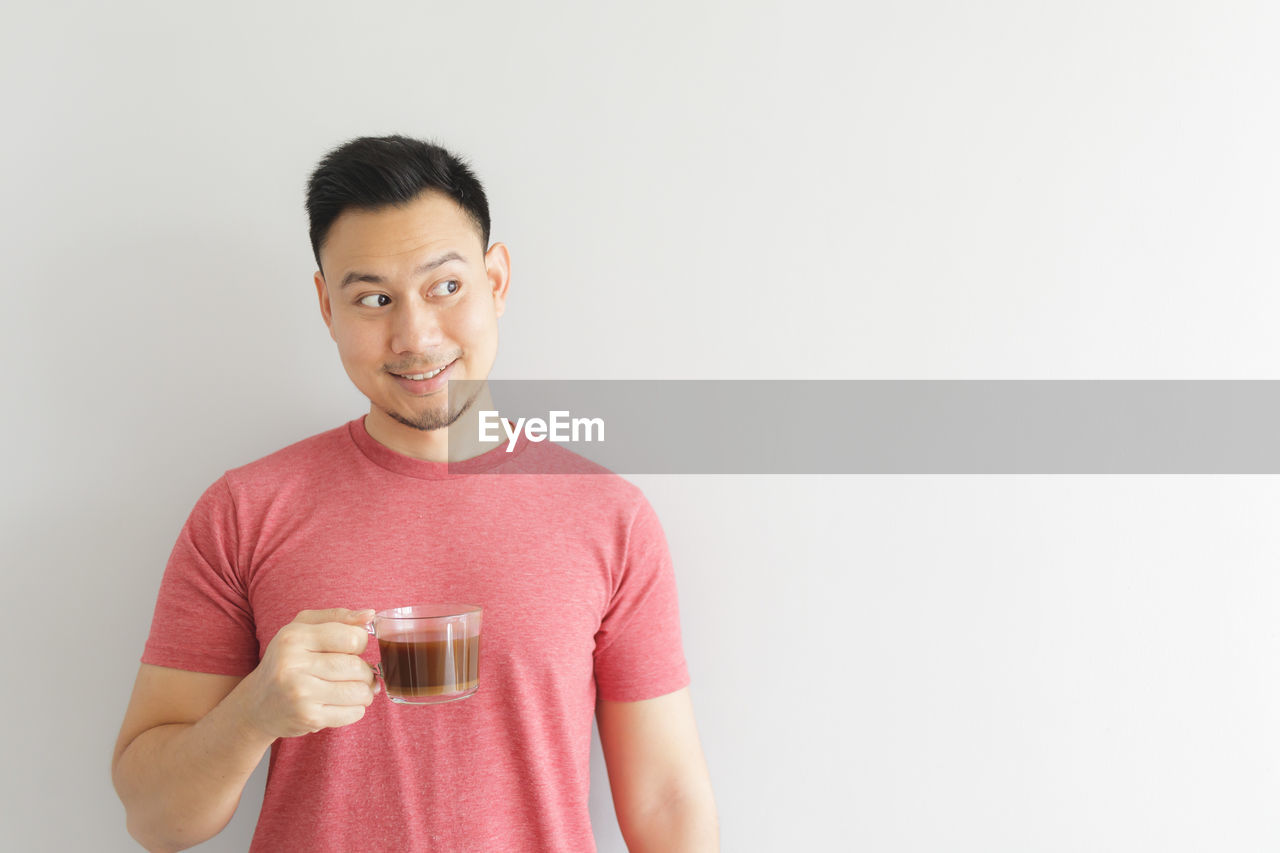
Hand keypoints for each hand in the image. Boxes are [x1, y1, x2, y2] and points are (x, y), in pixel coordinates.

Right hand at [237, 608, 378, 739]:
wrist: (258, 704)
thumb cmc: (287, 660)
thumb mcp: (303, 628)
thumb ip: (338, 616)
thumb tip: (370, 614)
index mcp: (295, 638)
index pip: (352, 637)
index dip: (360, 644)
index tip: (351, 649)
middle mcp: (294, 665)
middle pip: (357, 667)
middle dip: (365, 671)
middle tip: (355, 674)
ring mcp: (301, 694)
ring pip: (359, 691)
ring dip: (364, 692)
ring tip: (352, 689)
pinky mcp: (308, 718)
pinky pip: (353, 713)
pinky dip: (356, 709)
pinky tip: (341, 704)